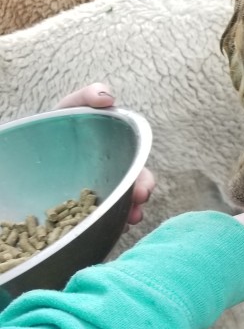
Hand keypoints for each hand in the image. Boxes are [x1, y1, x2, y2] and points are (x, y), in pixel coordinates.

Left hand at [55, 82, 155, 225]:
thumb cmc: (48, 129)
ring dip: (121, 219)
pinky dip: (96, 230)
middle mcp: (102, 182)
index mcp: (110, 162)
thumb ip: (87, 96)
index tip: (143, 189)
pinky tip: (99, 231)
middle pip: (124, 196)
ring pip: (109, 214)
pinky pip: (87, 228)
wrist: (16, 156)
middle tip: (136, 210)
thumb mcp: (69, 109)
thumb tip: (108, 98)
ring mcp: (84, 202)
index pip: (134, 172)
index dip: (142, 180)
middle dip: (134, 204)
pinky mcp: (68, 218)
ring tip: (124, 224)